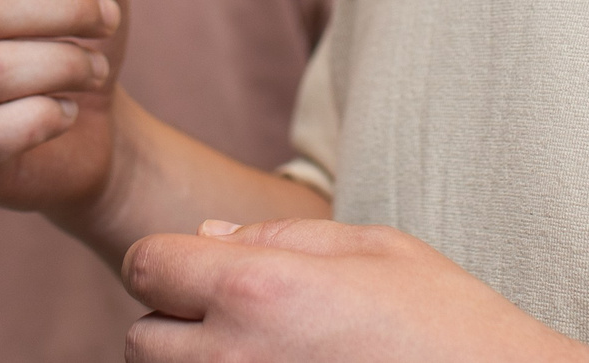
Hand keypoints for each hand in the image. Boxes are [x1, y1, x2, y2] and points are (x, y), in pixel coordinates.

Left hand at [121, 220, 588, 362]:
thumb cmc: (445, 322)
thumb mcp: (373, 248)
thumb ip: (277, 237)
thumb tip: (207, 237)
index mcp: (259, 289)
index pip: (146, 265)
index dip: (171, 262)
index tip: (205, 271)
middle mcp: (235, 356)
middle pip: (143, 338)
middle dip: (176, 322)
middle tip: (239, 320)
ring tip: (265, 353)